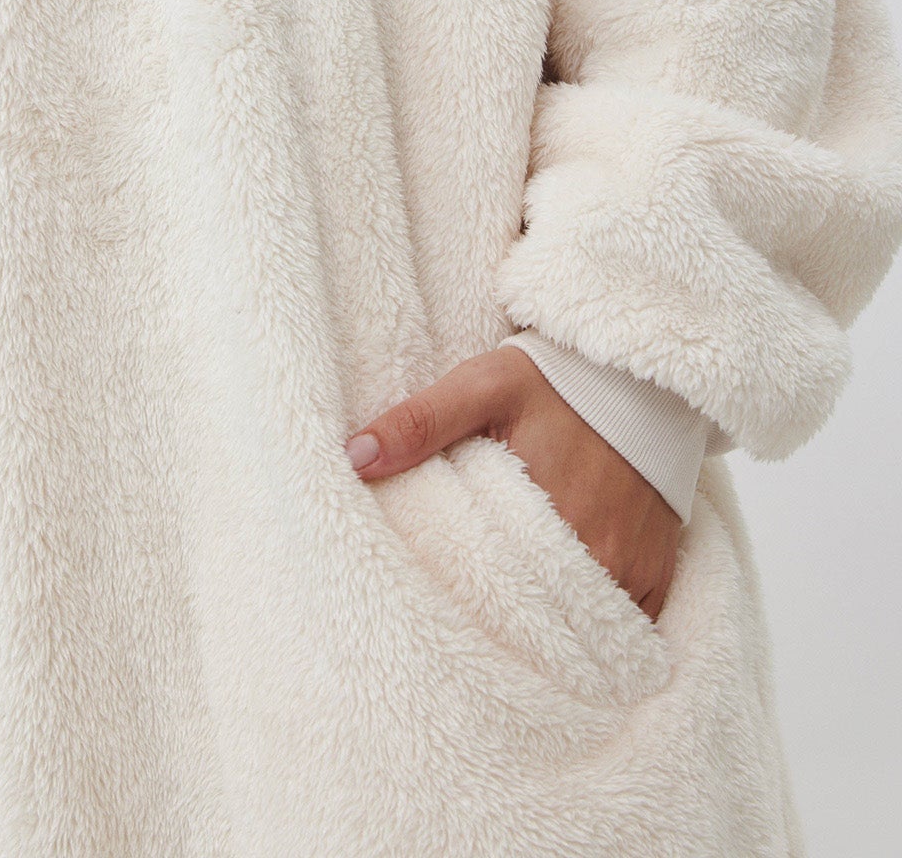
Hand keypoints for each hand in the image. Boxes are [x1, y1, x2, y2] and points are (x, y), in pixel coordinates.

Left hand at [344, 345, 680, 620]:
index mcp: (545, 518)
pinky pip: (628, 630)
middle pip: (537, 624)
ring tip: (508, 638)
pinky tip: (564, 633)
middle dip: (502, 633)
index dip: (461, 613)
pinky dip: (597, 635)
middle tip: (461, 642)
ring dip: (548, 637)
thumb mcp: (480, 385)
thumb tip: (353, 458)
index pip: (489, 595)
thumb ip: (418, 421)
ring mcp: (632, 570)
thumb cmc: (553, 379)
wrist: (638, 372)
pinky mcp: (659, 574)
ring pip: (581, 633)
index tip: (433, 621)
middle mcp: (597, 556)